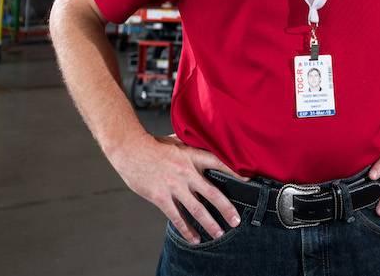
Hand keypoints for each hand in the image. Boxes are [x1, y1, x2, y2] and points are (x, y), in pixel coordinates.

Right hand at [110, 132, 247, 243]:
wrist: (130, 150)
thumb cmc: (153, 145)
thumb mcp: (177, 140)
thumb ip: (191, 146)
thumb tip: (203, 141)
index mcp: (192, 156)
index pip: (219, 163)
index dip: (235, 172)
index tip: (249, 180)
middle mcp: (187, 172)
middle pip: (212, 193)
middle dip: (226, 209)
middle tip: (236, 221)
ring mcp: (174, 186)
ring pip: (197, 209)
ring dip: (209, 224)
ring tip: (218, 233)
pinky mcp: (161, 197)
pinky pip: (177, 217)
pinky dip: (186, 229)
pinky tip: (193, 238)